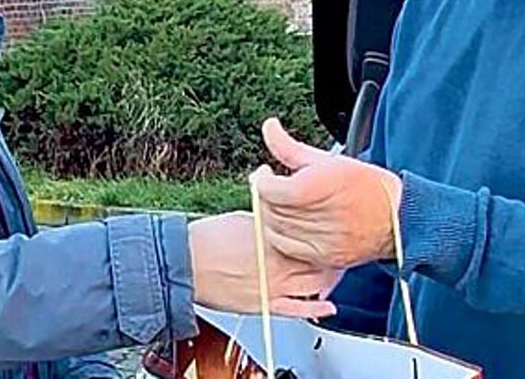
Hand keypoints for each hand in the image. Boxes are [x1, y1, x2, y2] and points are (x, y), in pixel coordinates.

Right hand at [188, 211, 339, 318]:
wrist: (187, 264)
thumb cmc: (208, 240)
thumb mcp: (244, 218)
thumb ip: (269, 219)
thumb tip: (280, 214)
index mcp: (274, 237)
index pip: (312, 235)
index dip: (324, 232)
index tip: (331, 228)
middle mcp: (278, 262)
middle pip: (319, 260)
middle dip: (331, 256)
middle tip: (337, 251)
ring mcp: (274, 286)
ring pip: (315, 285)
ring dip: (327, 279)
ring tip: (332, 273)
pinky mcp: (266, 305)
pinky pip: (298, 310)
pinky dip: (316, 308)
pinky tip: (327, 306)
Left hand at [251, 118, 401, 268]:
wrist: (398, 219)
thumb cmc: (365, 185)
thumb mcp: (327, 159)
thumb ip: (289, 147)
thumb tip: (268, 126)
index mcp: (318, 186)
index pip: (270, 189)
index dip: (261, 179)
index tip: (265, 173)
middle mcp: (320, 216)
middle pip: (270, 210)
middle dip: (266, 197)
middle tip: (272, 187)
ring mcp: (322, 240)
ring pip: (275, 230)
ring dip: (272, 217)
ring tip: (282, 205)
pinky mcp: (324, 258)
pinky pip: (288, 249)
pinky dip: (282, 237)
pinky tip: (290, 225)